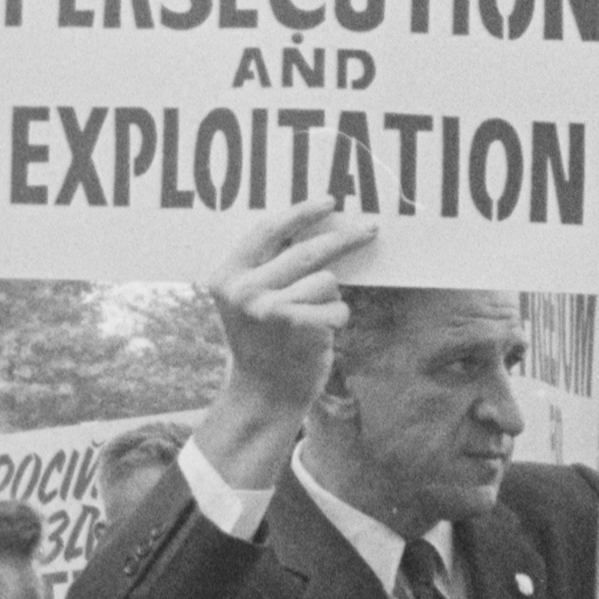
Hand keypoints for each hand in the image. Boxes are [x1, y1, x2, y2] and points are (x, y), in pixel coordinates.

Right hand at [202, 203, 371, 423]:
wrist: (263, 396)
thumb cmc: (264, 343)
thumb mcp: (249, 301)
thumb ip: (268, 267)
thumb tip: (315, 226)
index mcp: (228, 276)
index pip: (269, 230)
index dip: (302, 212)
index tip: (329, 202)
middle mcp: (244, 290)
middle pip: (307, 250)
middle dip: (345, 238)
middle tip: (370, 229)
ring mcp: (270, 308)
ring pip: (327, 280)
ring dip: (332, 298)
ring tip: (314, 320)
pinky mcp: (298, 325)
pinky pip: (338, 305)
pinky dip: (338, 318)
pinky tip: (320, 336)